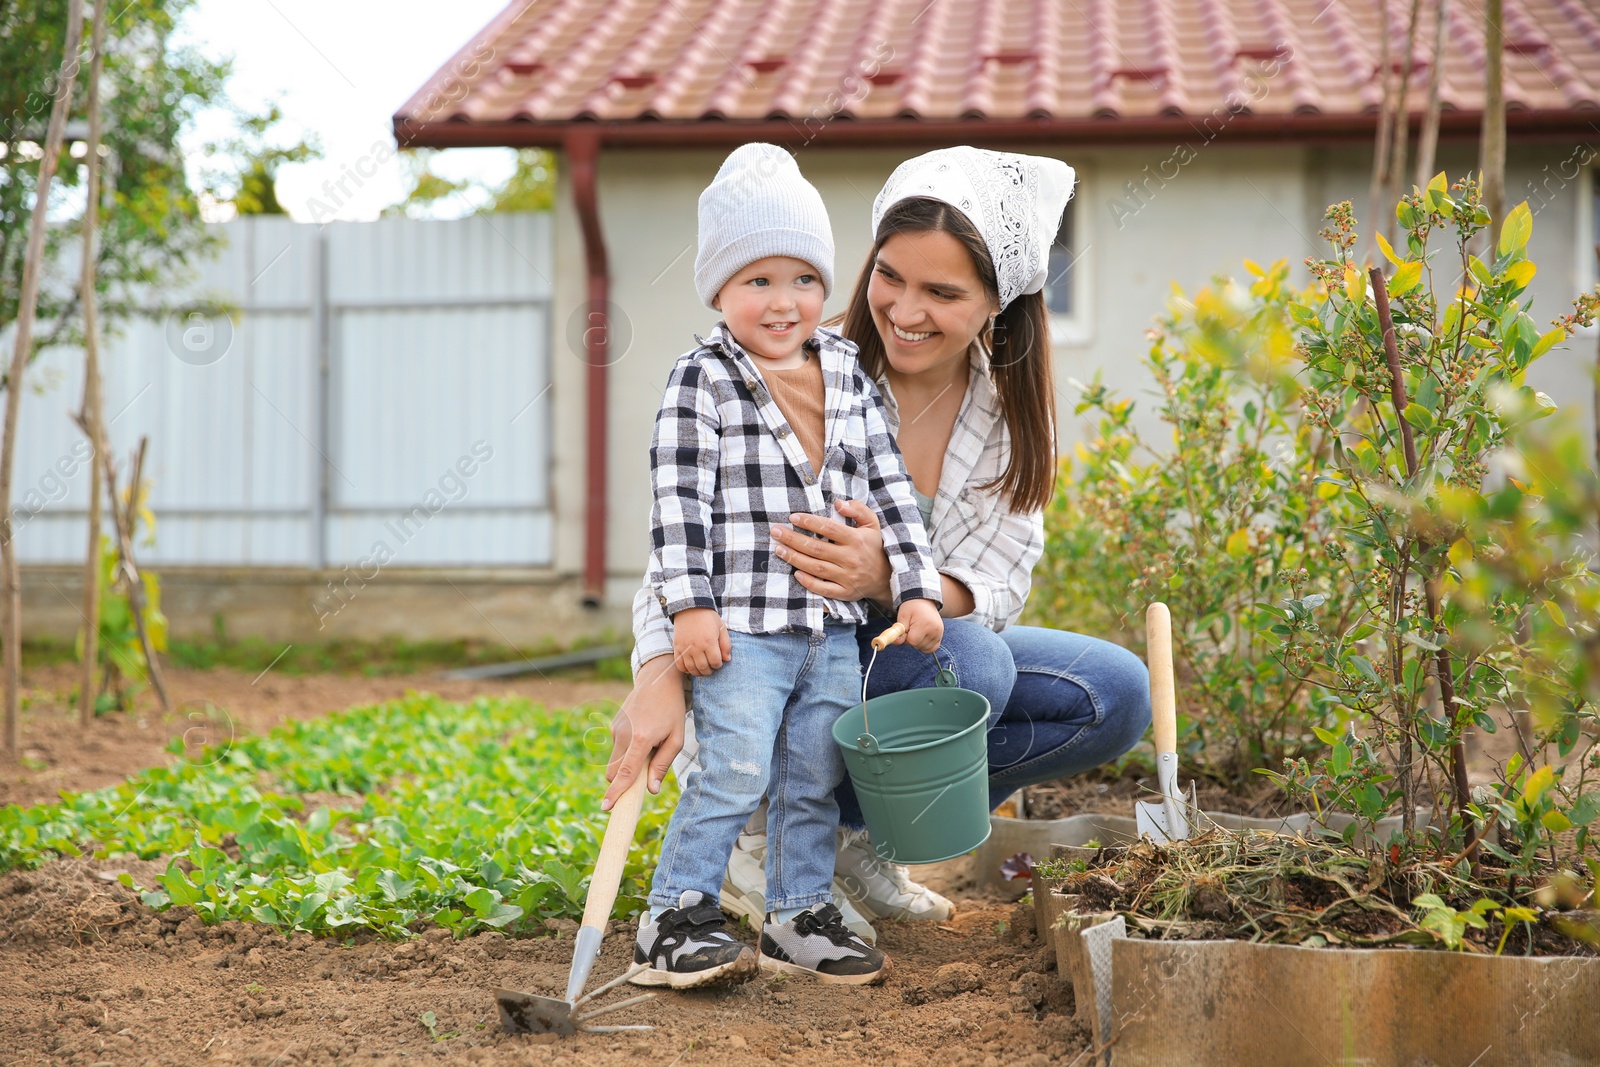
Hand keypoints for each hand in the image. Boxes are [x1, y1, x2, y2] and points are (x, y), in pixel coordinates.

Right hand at [602, 655, 685, 810]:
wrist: (658, 680)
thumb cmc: (672, 711)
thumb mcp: (676, 738)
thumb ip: (663, 765)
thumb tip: (651, 790)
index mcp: (641, 739)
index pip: (625, 772)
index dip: (616, 792)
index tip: (606, 807)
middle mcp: (624, 734)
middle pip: (614, 772)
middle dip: (623, 781)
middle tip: (645, 773)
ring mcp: (616, 729)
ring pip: (616, 761)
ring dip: (628, 763)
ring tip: (650, 744)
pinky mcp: (613, 725)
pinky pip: (618, 748)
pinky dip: (628, 750)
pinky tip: (644, 733)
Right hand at [673, 607, 729, 676]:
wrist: (690, 608)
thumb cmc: (708, 618)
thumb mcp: (721, 628)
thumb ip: (726, 644)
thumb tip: (727, 659)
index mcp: (709, 642)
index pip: (715, 662)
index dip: (718, 665)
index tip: (718, 662)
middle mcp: (696, 647)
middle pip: (704, 668)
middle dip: (709, 671)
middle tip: (711, 668)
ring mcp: (685, 648)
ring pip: (692, 669)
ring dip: (698, 673)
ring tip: (703, 669)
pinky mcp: (677, 648)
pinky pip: (679, 664)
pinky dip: (685, 670)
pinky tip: (691, 668)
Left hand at [774, 499, 893, 604]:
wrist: (887, 578)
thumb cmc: (874, 547)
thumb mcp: (872, 524)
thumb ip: (858, 509)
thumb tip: (838, 503)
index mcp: (856, 539)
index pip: (828, 528)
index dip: (809, 522)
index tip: (792, 518)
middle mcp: (850, 558)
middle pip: (816, 548)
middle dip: (793, 539)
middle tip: (775, 532)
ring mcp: (847, 577)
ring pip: (816, 568)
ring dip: (795, 558)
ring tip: (778, 550)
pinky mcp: (844, 592)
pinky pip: (823, 589)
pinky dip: (808, 582)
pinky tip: (795, 573)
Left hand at [897, 598, 943, 653]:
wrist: (923, 600)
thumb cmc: (911, 607)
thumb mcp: (903, 616)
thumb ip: (899, 630)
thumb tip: (896, 641)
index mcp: (924, 625)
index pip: (912, 641)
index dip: (906, 637)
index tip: (906, 629)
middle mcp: (934, 630)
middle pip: (918, 645)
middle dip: (912, 640)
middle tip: (911, 628)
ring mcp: (939, 633)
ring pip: (925, 648)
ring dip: (918, 643)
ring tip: (917, 631)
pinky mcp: (940, 635)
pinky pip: (932, 648)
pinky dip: (926, 645)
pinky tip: (922, 637)